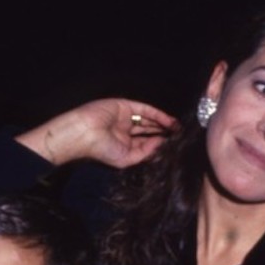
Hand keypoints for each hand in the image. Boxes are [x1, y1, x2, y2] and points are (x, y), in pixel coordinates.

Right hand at [15, 98, 177, 168]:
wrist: (82, 134)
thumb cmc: (101, 150)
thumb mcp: (127, 158)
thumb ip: (145, 152)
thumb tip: (162, 145)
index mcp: (125, 144)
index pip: (147, 143)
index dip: (161, 144)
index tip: (176, 147)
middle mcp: (126, 130)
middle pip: (150, 130)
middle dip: (165, 133)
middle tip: (182, 137)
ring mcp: (125, 117)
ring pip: (149, 119)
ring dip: (164, 124)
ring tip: (179, 129)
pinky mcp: (124, 106)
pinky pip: (145, 110)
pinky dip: (158, 115)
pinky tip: (170, 121)